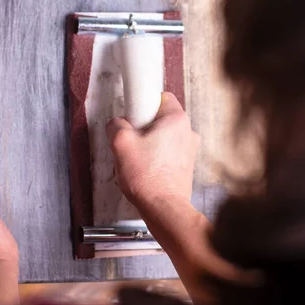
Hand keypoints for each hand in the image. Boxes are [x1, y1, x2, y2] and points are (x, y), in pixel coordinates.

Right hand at [107, 93, 257, 304]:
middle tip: (130, 140)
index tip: (132, 113)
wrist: (164, 208)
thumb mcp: (121, 143)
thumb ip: (116, 125)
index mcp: (177, 120)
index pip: (161, 97)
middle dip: (143, 127)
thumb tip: (117, 124)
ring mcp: (189, 151)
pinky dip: (155, 158)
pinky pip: (166, 153)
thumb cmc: (147, 177)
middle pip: (160, 118)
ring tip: (135, 159)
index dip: (143, 103)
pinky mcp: (185, 166)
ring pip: (163, 137)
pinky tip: (143, 170)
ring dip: (148, 144)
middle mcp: (188, 132)